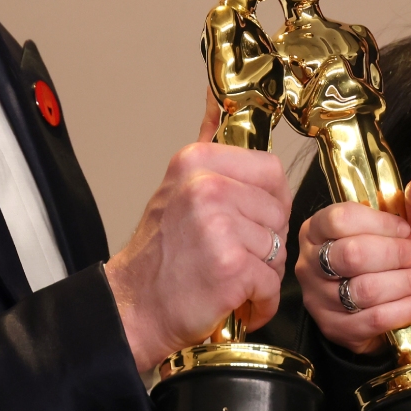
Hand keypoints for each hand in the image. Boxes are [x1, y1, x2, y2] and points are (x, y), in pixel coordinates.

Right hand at [104, 109, 291, 370]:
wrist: (131, 308)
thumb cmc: (158, 257)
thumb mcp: (175, 188)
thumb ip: (206, 150)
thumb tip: (218, 101)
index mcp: (195, 162)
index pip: (270, 169)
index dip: (270, 200)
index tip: (251, 219)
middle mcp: (206, 187)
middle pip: (279, 211)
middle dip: (267, 241)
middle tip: (235, 255)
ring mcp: (220, 226)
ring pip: (279, 248)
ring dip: (263, 272)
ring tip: (230, 277)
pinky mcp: (232, 267)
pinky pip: (272, 283)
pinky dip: (260, 300)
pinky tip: (235, 300)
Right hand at [295, 174, 410, 353]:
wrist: (399, 303)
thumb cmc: (398, 260)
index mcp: (319, 227)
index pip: (341, 218)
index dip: (381, 224)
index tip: (407, 230)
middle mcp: (309, 261)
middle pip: (352, 255)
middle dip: (397, 256)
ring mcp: (317, 297)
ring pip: (364, 290)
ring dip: (407, 284)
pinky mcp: (333, 327)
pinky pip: (373, 319)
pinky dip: (407, 309)